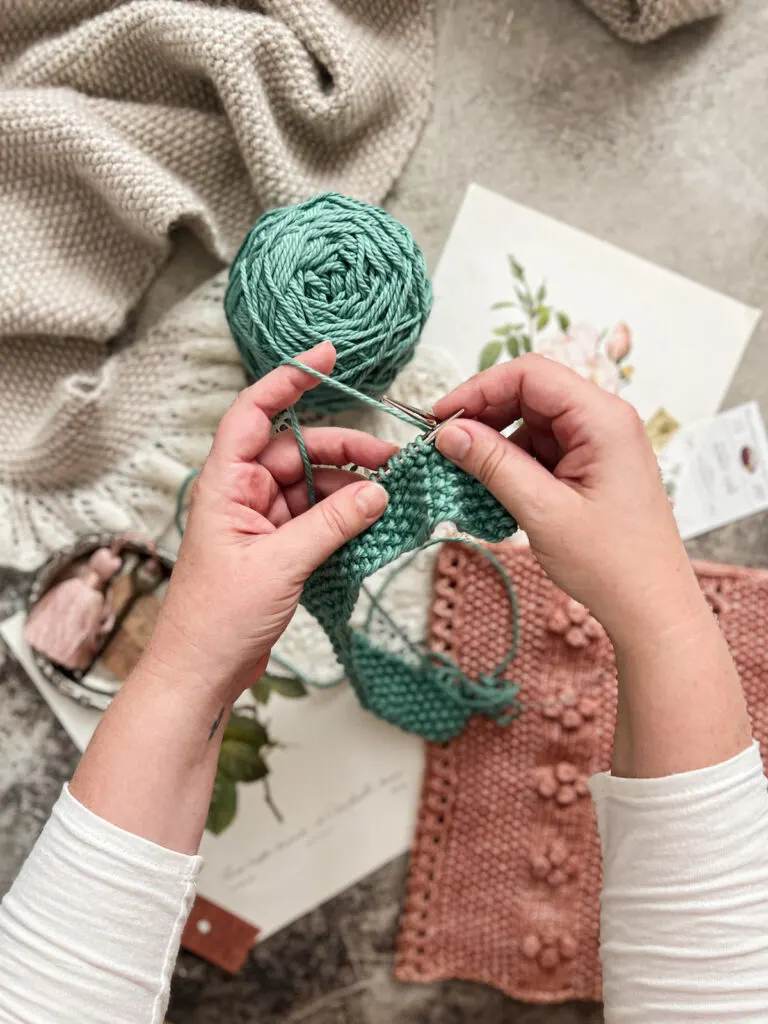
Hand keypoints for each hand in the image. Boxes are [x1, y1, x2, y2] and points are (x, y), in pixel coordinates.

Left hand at [145, 342, 392, 703]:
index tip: (328, 357)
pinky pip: (317, 518)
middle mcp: (243, 494)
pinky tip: (370, 522)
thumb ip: (332, 524)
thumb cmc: (217, 618)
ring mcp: (262, 522)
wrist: (202, 673)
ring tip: (388, 497)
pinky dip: (343, 518)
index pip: (254, 413)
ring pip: (313, 486)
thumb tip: (378, 492)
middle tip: (390, 459)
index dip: (288, 379)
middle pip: (298, 451)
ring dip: (348, 489)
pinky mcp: (278, 549)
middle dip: (344, 451)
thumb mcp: (280, 564)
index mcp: (225, 484)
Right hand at [433, 354, 704, 645]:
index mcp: (603, 419)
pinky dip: (512, 462)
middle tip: (444, 444)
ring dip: (495, 442)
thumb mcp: (542, 511)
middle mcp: (604, 421)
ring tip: (464, 472)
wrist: (651, 607)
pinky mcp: (591, 466)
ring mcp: (599, 443)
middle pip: (530, 393)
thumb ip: (494, 464)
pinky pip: (542, 448)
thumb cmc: (612, 563)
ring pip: (532, 422)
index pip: (530, 375)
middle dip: (484, 415)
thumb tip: (449, 432)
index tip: (440, 417)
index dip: (479, 389)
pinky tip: (492, 486)